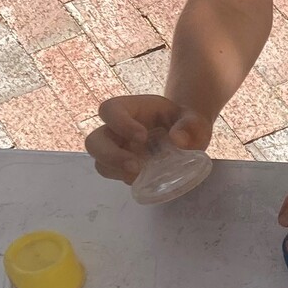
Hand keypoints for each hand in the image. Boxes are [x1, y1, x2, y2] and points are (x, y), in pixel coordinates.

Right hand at [85, 95, 213, 183]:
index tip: (143, 136)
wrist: (187, 136)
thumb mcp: (194, 120)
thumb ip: (190, 126)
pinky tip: (143, 179)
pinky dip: (124, 178)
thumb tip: (179, 140)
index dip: (120, 123)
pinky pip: (113, 174)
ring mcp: (117, 149)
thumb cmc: (186, 124)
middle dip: (110, 155)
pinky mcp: (123, 166)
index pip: (111, 110)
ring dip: (115, 170)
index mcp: (131, 109)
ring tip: (139, 175)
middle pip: (94, 140)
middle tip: (136, 165)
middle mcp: (117, 129)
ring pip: (99, 161)